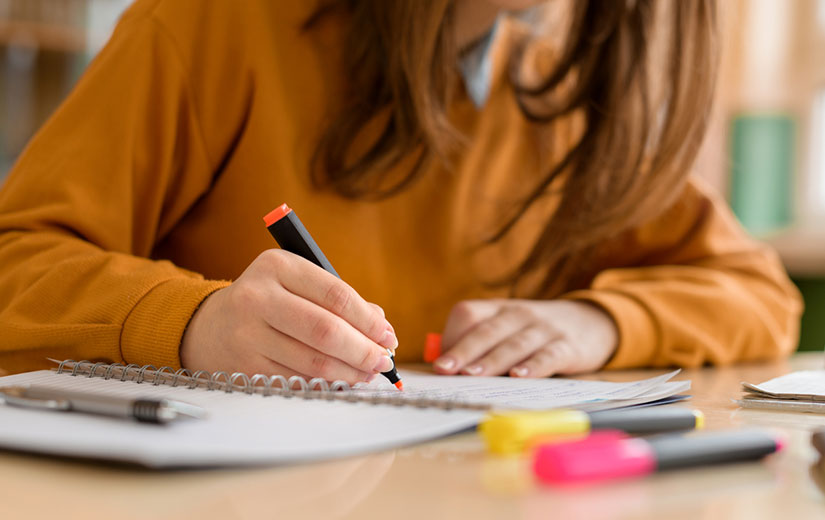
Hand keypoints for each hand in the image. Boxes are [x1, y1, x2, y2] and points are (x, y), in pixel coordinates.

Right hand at [180, 249, 397, 384]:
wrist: (209, 325)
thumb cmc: (268, 301)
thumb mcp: (296, 284)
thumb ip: (338, 299)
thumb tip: (381, 326)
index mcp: (277, 266)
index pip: (336, 295)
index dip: (368, 320)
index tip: (388, 336)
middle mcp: (259, 297)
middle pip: (325, 330)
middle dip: (363, 350)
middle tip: (383, 361)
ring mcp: (248, 333)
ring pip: (313, 361)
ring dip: (349, 372)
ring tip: (368, 373)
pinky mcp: (245, 366)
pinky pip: (297, 379)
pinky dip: (326, 383)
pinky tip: (341, 381)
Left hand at [433, 299, 617, 377]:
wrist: (591, 322)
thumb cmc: (535, 333)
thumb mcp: (508, 328)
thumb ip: (481, 345)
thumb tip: (447, 371)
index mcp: (498, 309)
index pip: (468, 313)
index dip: (452, 337)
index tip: (439, 364)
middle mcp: (518, 314)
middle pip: (486, 331)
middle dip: (463, 351)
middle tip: (445, 370)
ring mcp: (544, 329)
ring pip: (514, 344)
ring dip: (492, 361)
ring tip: (473, 375)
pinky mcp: (567, 346)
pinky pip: (548, 355)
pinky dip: (533, 366)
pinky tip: (520, 377)